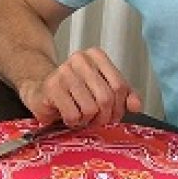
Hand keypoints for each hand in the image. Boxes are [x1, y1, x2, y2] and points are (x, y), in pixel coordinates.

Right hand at [18, 47, 141, 126]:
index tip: (113, 114)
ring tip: (80, 116)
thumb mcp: (103, 91)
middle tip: (96, 120)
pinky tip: (68, 116)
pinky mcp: (51, 87)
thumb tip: (136, 105)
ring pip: (90, 108)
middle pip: (106, 98)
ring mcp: (64, 72)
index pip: (120, 86)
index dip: (120, 107)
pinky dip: (73, 122)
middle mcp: (79, 60)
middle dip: (104, 117)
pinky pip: (73, 115)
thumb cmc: (74, 93)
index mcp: (95, 56)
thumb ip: (123, 96)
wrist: (42, 92)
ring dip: (87, 120)